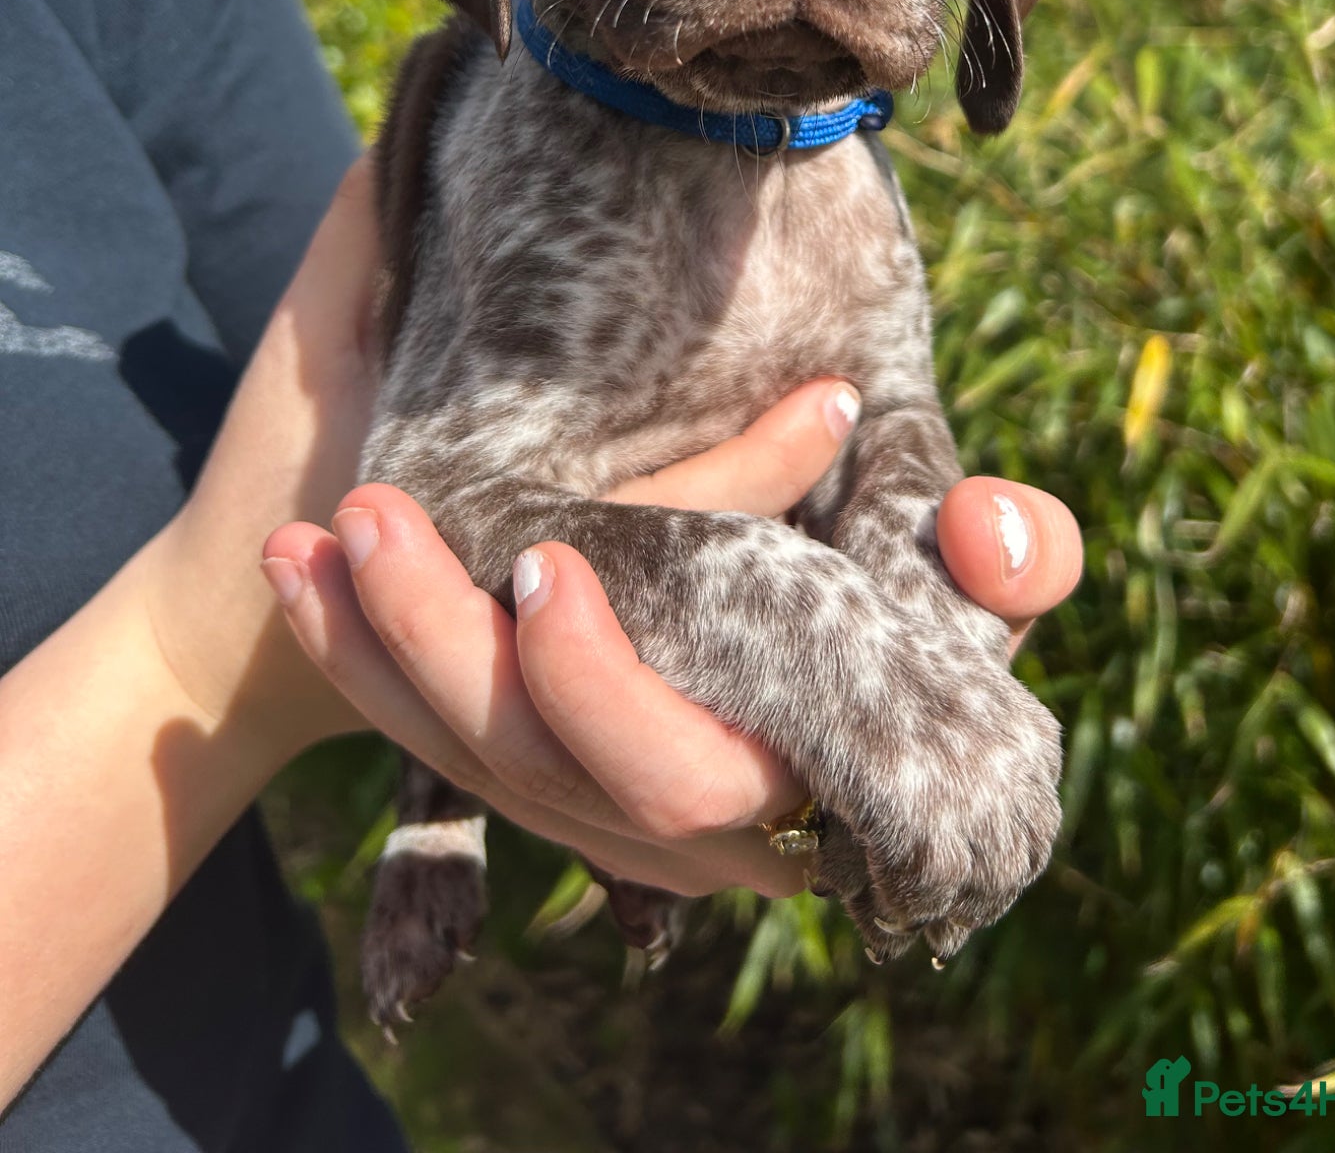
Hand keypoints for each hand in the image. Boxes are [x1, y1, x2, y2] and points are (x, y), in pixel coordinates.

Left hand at [249, 164, 1081, 898]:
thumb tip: (994, 528)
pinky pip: (430, 733)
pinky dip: (360, 653)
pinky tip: (307, 572)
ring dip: (371, 646)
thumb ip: (1019, 563)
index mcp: (781, 790)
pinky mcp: (536, 765)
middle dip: (442, 649)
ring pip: (461, 758)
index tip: (550, 565)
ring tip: (306, 538)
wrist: (862, 672)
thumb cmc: (928, 625)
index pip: (676, 779)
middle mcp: (671, 827)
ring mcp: (592, 803)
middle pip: (534, 774)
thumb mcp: (992, 586)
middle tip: (376, 516)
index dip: (604, 687)